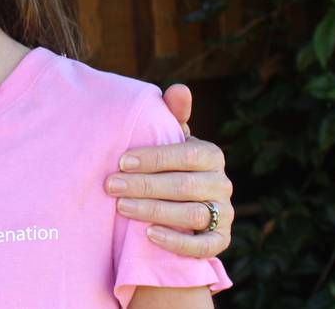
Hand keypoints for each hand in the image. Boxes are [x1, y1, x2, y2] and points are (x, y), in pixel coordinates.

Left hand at [103, 84, 233, 257]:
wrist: (182, 205)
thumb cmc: (171, 165)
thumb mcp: (171, 140)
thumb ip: (173, 115)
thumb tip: (180, 88)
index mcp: (211, 155)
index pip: (186, 155)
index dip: (154, 158)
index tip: (121, 161)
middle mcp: (222, 184)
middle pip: (184, 186)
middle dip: (144, 185)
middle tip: (110, 185)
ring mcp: (224, 213)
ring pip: (191, 215)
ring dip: (153, 211)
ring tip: (121, 207)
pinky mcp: (221, 240)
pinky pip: (202, 245)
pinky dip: (176, 241)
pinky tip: (149, 235)